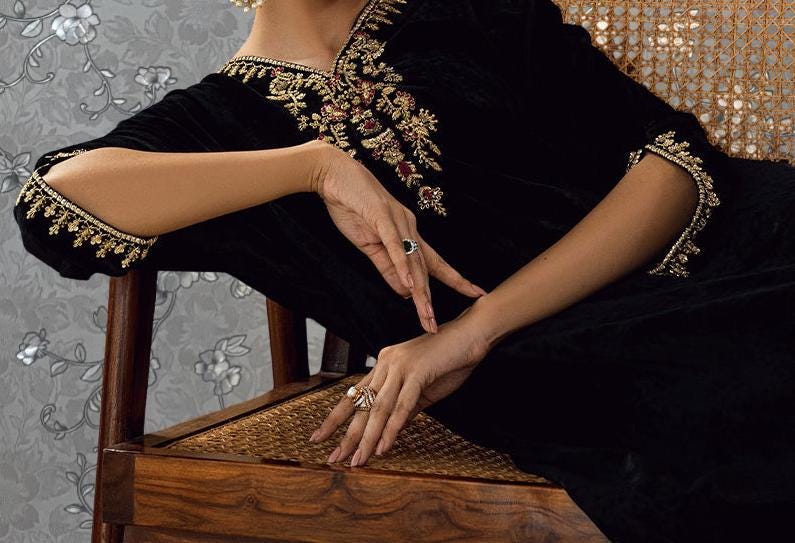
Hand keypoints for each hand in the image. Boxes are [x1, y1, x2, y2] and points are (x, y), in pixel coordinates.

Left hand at [307, 301, 490, 466]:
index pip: (354, 395)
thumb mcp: (422, 390)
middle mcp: (386, 362)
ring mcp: (401, 366)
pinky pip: (401, 405)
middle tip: (334, 458)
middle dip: (347, 435)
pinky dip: (391, 429)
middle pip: (361, 405)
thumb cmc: (450, 361)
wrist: (473, 335)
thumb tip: (388, 433)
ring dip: (367, 438)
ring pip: (378, 408)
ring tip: (358, 460)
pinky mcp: (418, 372)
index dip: (335, 418)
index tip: (319, 438)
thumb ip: (404, 409)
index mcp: (384, 364)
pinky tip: (384, 447)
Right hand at [312, 143, 486, 333]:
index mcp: (408, 234)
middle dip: (430, 300)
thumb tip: (404, 291)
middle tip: (435, 325)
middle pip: (425, 269)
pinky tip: (408, 284)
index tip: (474, 294)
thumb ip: (387, 267)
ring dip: (419, 291)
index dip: (454, 280)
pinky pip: (394, 245)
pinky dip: (402, 266)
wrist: (334, 175)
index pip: (434, 264)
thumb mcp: (369, 245)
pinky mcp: (381, 217)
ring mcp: (397, 222)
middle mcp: (409, 228)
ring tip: (425, 314)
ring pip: (413, 261)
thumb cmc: (352, 206)